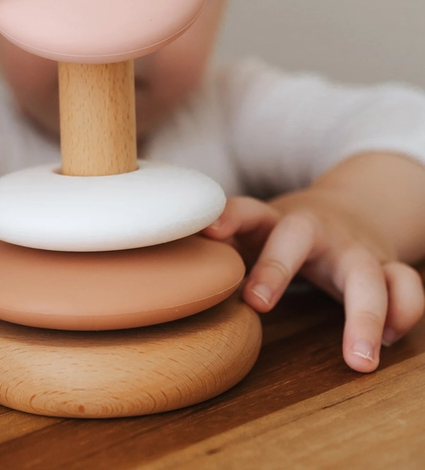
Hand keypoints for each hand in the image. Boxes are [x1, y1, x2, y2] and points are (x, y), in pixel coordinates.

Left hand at [203, 191, 424, 372]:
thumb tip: (167, 278)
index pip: (245, 210)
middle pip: (297, 236)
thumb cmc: (285, 233)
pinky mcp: (386, 265)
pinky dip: (403, 311)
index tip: (209, 233)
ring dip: (364, 313)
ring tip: (358, 359)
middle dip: (277, 267)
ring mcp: (353, 247)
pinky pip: (405, 285)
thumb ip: (222, 250)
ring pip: (366, 272)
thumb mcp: (253, 232)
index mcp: (272, 220)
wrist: (349, 210)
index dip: (227, 218)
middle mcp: (313, 229)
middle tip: (256, 303)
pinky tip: (387, 341)